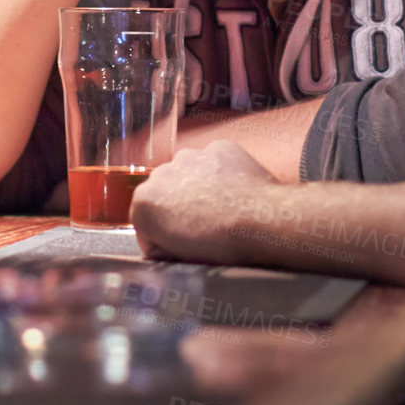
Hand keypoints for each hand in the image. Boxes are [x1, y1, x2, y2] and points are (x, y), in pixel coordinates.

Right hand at [131, 142, 275, 263]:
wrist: (260, 220)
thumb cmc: (221, 244)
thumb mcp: (179, 257)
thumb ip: (161, 245)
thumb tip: (163, 244)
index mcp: (144, 202)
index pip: (144, 222)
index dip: (159, 237)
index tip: (175, 244)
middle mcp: (161, 173)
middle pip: (164, 193)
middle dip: (176, 207)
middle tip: (200, 227)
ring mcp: (190, 156)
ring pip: (188, 173)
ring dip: (196, 187)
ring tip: (220, 209)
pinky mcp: (218, 147)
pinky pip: (214, 162)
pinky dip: (220, 173)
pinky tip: (234, 192)